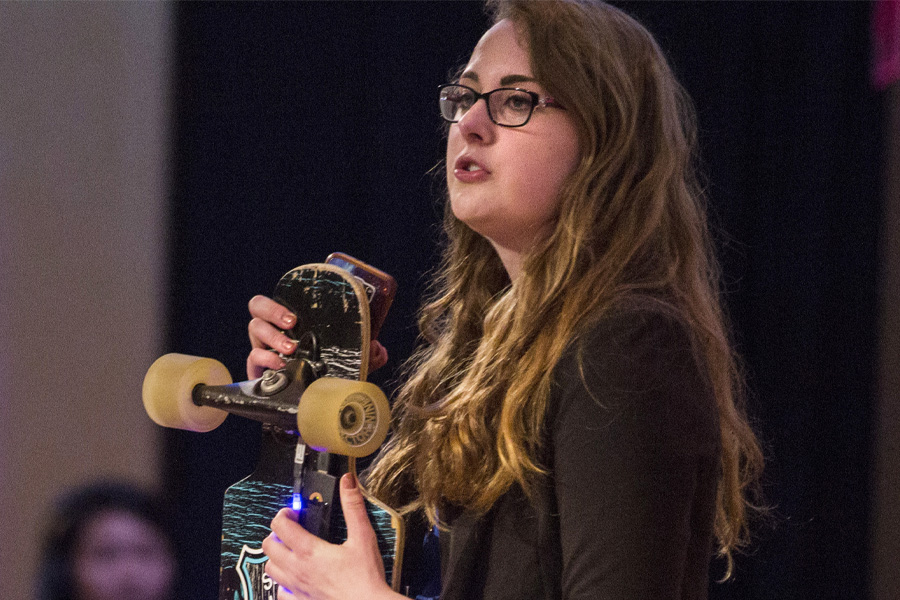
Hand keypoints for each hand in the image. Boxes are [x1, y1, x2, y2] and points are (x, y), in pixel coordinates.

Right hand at [247, 295, 388, 379]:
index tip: (295, 316)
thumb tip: (378, 348)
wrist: (311, 407)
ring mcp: (263, 349)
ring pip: (254, 329)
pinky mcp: (257, 371)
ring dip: (272, 336)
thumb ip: (367, 354)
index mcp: (291, 323)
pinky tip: (279, 366)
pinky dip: (263, 360)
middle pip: (257, 307)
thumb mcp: (349, 361)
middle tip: (291, 324)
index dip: (278, 302)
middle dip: (272, 311)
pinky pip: (252, 358)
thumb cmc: (326, 375)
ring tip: (290, 349)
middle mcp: (274, 332)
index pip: (276, 300)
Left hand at [262, 474, 399, 599]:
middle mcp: (297, 570)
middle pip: (269, 547)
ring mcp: (296, 588)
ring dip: (277, 557)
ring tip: (291, 552)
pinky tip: (296, 579)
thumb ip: (353, 507)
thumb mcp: (363, 537)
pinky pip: (280, 593)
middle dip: (276, 534)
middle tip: (291, 530)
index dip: (284, 514)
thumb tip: (348, 483)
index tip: (293, 512)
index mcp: (309, 551)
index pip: (280, 526)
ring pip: (270, 569)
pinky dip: (283, 583)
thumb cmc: (365, 578)